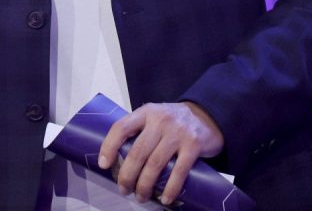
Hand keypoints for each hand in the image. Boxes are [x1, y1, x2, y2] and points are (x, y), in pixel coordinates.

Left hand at [97, 101, 223, 205]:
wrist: (207, 115)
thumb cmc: (174, 120)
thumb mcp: (154, 117)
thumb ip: (140, 130)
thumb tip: (118, 157)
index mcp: (146, 112)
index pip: (121, 128)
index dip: (109, 147)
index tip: (103, 165)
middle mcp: (160, 120)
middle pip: (138, 151)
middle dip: (127, 175)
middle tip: (123, 189)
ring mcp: (177, 133)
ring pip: (155, 163)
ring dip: (145, 185)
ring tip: (141, 197)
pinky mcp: (193, 145)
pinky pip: (179, 171)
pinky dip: (170, 188)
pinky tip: (165, 199)